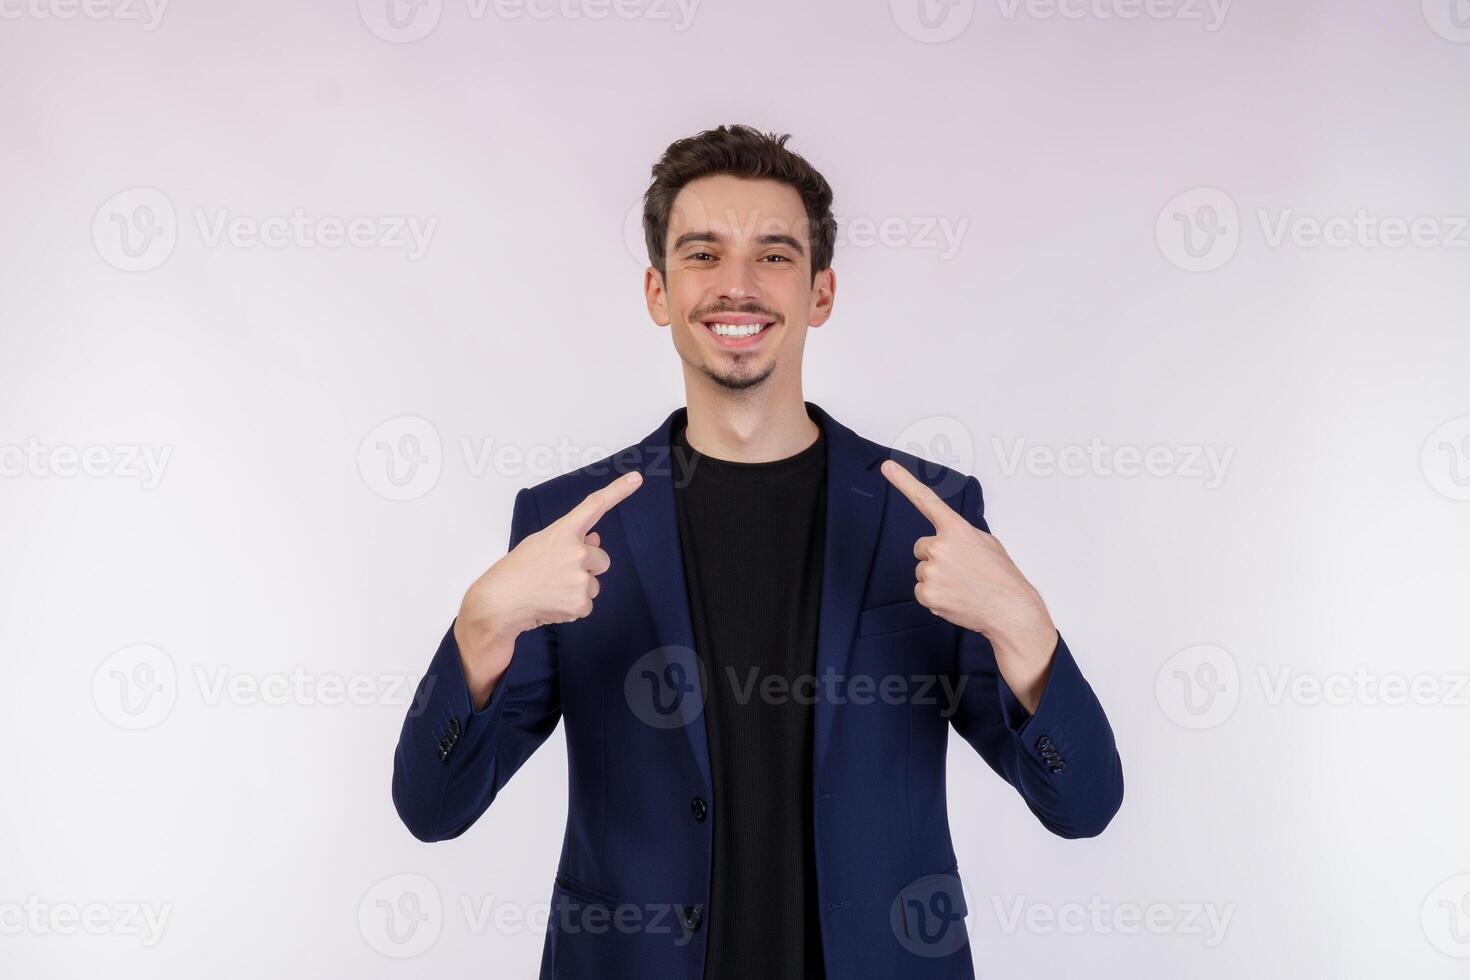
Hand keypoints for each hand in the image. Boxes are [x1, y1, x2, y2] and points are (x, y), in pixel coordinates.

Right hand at [455, 471, 642, 706]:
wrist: (498, 603)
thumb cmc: (514, 572)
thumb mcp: (540, 545)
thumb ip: (570, 540)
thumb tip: (596, 539)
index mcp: (563, 531)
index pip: (595, 505)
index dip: (618, 490)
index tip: (636, 478)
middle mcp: (576, 551)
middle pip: (602, 559)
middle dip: (587, 568)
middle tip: (557, 574)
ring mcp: (580, 578)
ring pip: (594, 584)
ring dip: (577, 589)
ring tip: (549, 590)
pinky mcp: (580, 603)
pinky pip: (586, 604)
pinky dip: (571, 607)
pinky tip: (551, 603)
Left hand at [880, 460, 1056, 710]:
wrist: (1010, 609)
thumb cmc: (1002, 577)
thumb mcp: (987, 543)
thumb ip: (961, 536)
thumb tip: (947, 542)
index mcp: (956, 529)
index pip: (926, 501)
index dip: (904, 482)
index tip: (886, 467)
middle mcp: (939, 546)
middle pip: (922, 548)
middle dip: (937, 558)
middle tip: (962, 570)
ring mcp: (931, 571)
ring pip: (922, 571)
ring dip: (938, 578)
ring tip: (963, 586)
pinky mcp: (927, 594)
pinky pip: (922, 591)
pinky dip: (936, 596)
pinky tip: (956, 598)